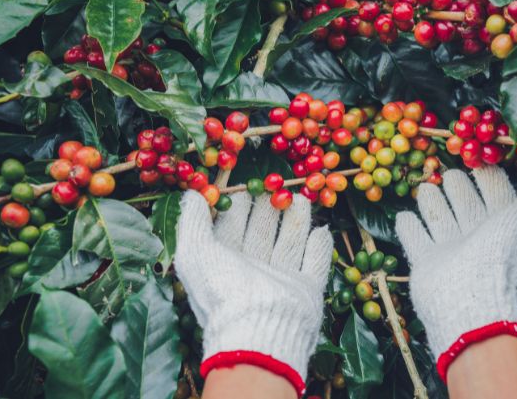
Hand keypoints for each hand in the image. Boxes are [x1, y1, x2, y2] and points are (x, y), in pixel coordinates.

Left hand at [174, 191, 332, 395]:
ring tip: (301, 199)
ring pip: (290, 243)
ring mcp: (281, 280)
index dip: (239, 206)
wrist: (257, 331)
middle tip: (278, 188)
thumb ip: (193, 222)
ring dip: (296, 221)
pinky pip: (315, 263)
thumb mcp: (195, 252)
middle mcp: (253, 269)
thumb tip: (193, 195)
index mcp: (225, 261)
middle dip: (270, 209)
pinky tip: (323, 229)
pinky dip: (319, 247)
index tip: (246, 184)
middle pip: (263, 232)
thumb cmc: (222, 291)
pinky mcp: (306, 290)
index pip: (233, 227)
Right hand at [395, 166, 516, 379]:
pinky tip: (405, 216)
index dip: (491, 178)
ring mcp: (452, 253)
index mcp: (507, 229)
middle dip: (459, 188)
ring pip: (441, 219)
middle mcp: (480, 240)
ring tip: (426, 187)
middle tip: (451, 173)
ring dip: (433, 202)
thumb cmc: (502, 256)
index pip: (498, 196)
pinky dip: (409, 228)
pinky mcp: (427, 264)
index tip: (481, 160)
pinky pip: (415, 240)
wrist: (470, 302)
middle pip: (467, 206)